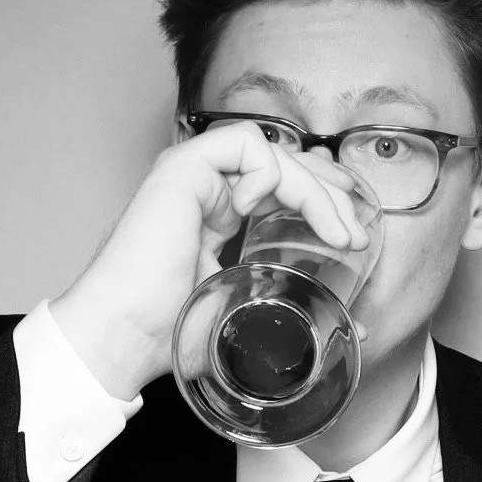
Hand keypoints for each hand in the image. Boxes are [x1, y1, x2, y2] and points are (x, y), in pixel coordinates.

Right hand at [50, 121, 369, 400]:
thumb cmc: (168, 335)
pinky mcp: (183, 168)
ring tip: (335, 231)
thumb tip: (359, 329)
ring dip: (313, 188)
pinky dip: (269, 173)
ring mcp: (193, 175)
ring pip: (273, 152)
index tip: (351, 238)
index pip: (281, 188)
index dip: (322, 201)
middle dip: (330, 192)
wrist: (123, 336)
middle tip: (355, 233)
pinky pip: (245, 144)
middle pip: (285, 164)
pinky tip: (262, 213)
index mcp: (217, 216)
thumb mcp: (247, 319)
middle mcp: (207, 189)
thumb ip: (296, 313)